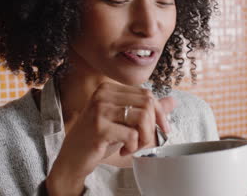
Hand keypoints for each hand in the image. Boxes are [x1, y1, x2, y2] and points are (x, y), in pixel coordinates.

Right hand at [46, 82, 174, 195]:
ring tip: (134, 145)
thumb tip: (173, 100)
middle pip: (147, 103)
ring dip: (144, 137)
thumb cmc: (99, 138)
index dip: (159, 113)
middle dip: (152, 126)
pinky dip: (133, 146)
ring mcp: (100, 110)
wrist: (73, 158)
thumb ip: (147, 110)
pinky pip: (132, 135)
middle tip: (144, 140)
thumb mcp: (124, 121)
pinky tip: (124, 150)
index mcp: (109, 88)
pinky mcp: (99, 128)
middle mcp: (103, 94)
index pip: (146, 94)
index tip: (162, 129)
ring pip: (142, 118)